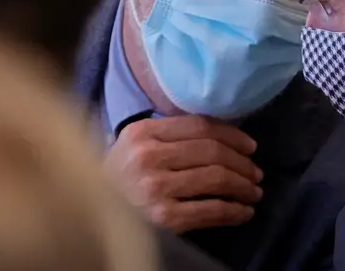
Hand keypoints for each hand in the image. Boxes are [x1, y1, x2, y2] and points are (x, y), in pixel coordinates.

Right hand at [105, 116, 263, 232]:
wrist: (89, 216)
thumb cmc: (116, 180)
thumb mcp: (134, 147)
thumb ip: (168, 136)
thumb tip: (222, 137)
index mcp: (142, 133)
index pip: (200, 126)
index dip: (233, 135)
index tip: (250, 146)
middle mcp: (148, 157)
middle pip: (212, 151)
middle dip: (242, 162)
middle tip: (256, 172)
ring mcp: (155, 188)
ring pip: (216, 178)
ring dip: (243, 185)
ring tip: (254, 191)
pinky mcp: (162, 217)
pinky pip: (210, 209)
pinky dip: (234, 210)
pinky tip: (244, 212)